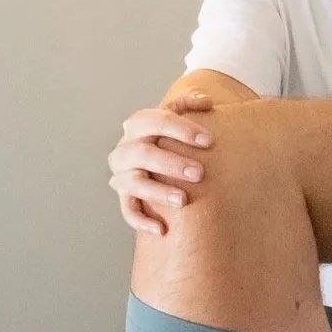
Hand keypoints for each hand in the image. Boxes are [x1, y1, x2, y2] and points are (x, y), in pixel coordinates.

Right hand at [107, 92, 216, 236]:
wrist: (154, 156)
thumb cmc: (170, 135)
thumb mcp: (176, 115)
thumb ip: (189, 104)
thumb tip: (206, 102)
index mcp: (137, 125)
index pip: (154, 120)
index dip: (181, 129)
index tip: (209, 141)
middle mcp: (125, 149)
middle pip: (141, 153)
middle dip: (170, 163)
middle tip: (199, 173)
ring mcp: (122, 174)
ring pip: (133, 183)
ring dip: (157, 192)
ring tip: (183, 201)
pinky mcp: (125, 197)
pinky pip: (128, 210)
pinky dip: (142, 221)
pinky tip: (162, 230)